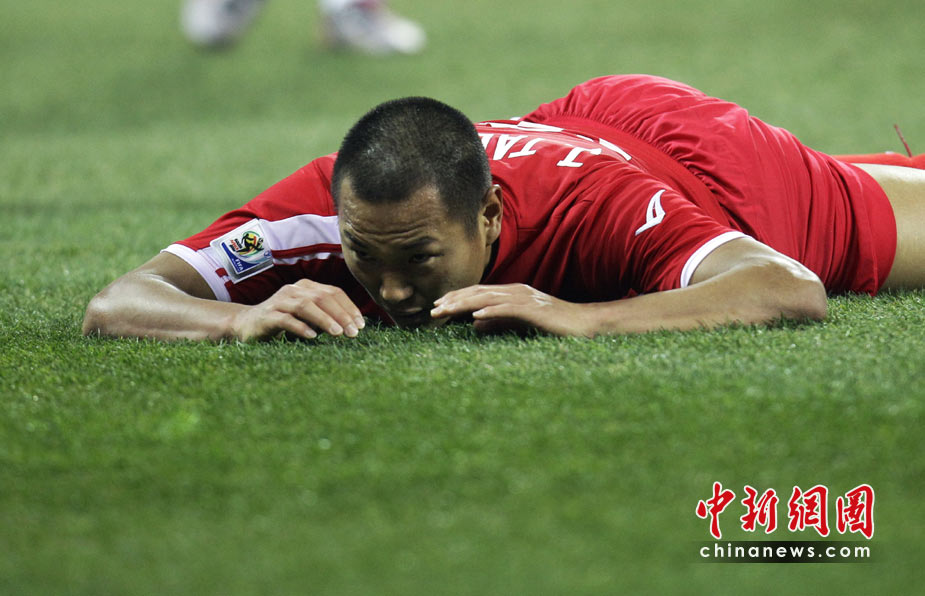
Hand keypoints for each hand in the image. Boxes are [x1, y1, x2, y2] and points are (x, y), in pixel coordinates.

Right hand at [230, 279, 364, 340]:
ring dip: (324, 319)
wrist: (247, 324)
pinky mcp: (267, 316)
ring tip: (338, 333)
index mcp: (306, 287)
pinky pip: (286, 319)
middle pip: (322, 297)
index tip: (361, 325)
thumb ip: (326, 316)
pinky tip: (312, 337)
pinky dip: (300, 327)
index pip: (333, 292)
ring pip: (305, 306)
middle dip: (341, 315)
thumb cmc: (284, 321)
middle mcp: (293, 290)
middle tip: (354, 332)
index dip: (349, 308)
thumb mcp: (308, 316)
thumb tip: (353, 326)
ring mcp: (279, 301)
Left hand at [431, 283, 597, 336]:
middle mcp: (515, 291)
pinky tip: (476, 317)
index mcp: (512, 293)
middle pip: (478, 292)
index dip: (457, 298)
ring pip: (488, 298)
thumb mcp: (520, 323)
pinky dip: (491, 311)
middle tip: (433, 310)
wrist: (585, 324)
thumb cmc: (554, 325)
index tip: (437, 307)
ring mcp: (525, 298)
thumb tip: (475, 325)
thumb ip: (498, 322)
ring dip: (464, 304)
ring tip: (445, 311)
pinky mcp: (534, 310)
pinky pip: (508, 309)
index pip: (478, 293)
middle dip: (454, 300)